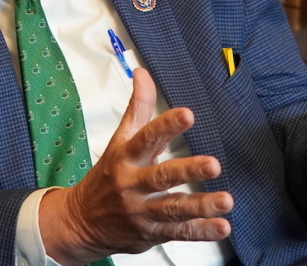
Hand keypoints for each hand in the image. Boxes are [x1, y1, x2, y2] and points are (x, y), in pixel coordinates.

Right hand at [39, 68, 233, 264]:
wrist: (80, 223)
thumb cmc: (106, 176)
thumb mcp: (119, 140)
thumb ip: (138, 108)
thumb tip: (143, 73)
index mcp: (126, 157)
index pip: (146, 138)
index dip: (166, 125)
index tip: (187, 115)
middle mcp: (133, 185)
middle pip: (162, 177)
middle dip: (188, 171)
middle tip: (213, 164)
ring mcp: (142, 211)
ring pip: (174, 209)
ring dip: (201, 206)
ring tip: (226, 200)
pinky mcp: (151, 233)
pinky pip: (179, 233)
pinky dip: (201, 231)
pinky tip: (222, 226)